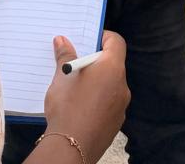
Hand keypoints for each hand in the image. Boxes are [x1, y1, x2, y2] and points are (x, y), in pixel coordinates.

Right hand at [41, 32, 128, 162]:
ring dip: (97, 81)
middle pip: (113, 64)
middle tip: (77, 62)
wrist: (72, 147)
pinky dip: (98, 99)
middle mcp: (122, 86)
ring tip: (76, 86)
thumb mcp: (62, 76)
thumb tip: (62, 40)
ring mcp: (121, 106)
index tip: (89, 40)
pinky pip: (109, 103)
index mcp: (112, 69)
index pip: (116, 42)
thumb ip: (65, 55)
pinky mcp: (116, 123)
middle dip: (96, 61)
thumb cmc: (68, 107)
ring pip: (111, 85)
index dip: (104, 37)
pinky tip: (81, 105)